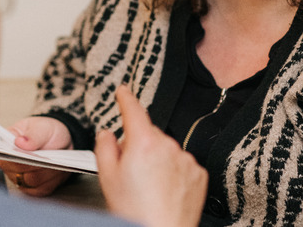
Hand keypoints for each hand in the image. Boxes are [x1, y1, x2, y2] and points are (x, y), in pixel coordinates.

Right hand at [0, 116, 72, 195]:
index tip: (33, 155)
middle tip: (49, 158)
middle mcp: (8, 164)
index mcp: (5, 145)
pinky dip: (52, 180)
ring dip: (46, 173)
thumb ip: (33, 135)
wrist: (60, 142)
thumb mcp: (42, 127)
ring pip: (31, 182)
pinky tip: (58, 171)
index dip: (17, 158)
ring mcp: (18, 177)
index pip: (5, 156)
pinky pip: (41, 189)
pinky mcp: (31, 187)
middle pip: (18, 172)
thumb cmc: (46, 132)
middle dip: (36, 165)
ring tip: (56, 163)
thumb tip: (19, 142)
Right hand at [96, 85, 206, 226]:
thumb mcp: (107, 177)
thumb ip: (104, 147)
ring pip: (166, 149)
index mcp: (143, 142)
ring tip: (148, 187)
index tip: (123, 91)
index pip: (134, 109)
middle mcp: (167, 146)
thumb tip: (108, 134)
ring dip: (156, 159)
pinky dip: (172, 172)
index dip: (126, 97)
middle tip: (130, 170)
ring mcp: (185, 159)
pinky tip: (163, 190)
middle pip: (149, 133)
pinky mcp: (198, 174)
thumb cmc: (134, 211)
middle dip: (139, 144)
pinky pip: (181, 164)